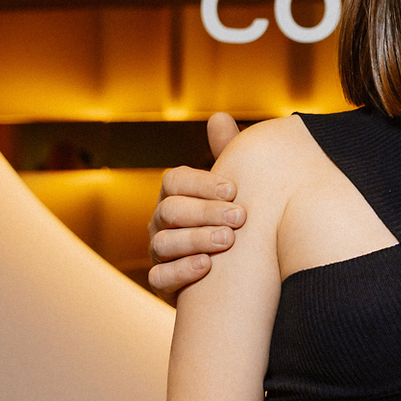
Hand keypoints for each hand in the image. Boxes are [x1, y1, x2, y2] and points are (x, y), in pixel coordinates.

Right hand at [148, 113, 243, 295]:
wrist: (238, 271)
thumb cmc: (234, 220)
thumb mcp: (233, 188)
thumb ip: (227, 155)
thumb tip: (219, 117)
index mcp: (176, 195)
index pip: (175, 181)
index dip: (201, 183)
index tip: (234, 189)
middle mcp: (161, 221)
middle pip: (171, 210)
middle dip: (205, 212)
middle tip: (240, 217)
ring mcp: (159, 252)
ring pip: (165, 243)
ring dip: (197, 240)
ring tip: (228, 241)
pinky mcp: (164, 282)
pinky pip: (160, 277)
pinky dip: (181, 271)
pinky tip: (206, 267)